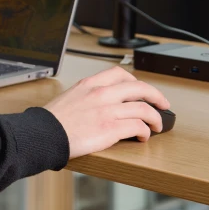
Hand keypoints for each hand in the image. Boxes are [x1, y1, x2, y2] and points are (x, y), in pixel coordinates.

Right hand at [44, 66, 170, 158]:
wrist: (45, 133)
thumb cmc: (55, 119)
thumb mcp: (71, 96)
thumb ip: (89, 95)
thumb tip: (104, 102)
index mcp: (90, 84)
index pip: (120, 73)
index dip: (137, 81)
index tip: (143, 89)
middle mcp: (100, 93)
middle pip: (139, 88)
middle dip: (156, 96)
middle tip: (163, 104)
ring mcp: (106, 110)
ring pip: (143, 108)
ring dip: (155, 118)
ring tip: (156, 126)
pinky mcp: (110, 128)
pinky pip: (138, 127)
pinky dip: (145, 132)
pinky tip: (142, 136)